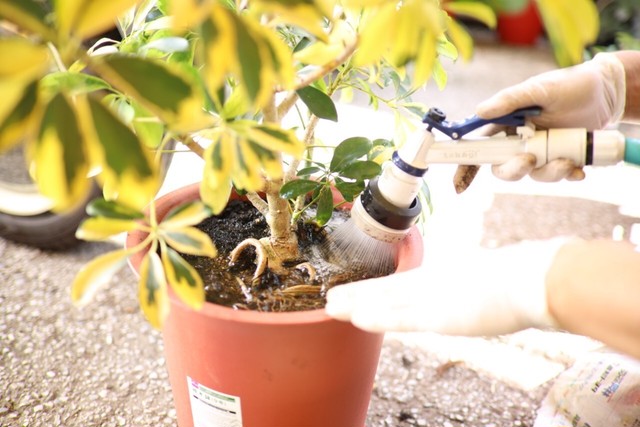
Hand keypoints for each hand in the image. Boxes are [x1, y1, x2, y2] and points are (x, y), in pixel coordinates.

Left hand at [326, 239, 564, 335]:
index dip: (377, 289)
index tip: (356, 292)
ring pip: (387, 301)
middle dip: (358, 295)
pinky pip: (402, 317)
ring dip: (357, 304)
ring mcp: (436, 297)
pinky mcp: (442, 313)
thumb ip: (474, 287)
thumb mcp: (491, 279)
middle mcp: (435, 284)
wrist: (538, 278)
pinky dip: (378, 316)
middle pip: (388, 289)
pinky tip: (356, 318)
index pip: (402, 284)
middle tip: (331, 299)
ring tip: (332, 307)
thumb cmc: (523, 277)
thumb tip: (471, 292)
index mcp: (445, 277)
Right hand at [453, 52, 625, 192]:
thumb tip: (480, 110)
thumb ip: (509, 99)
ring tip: (567, 160)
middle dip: (512, 170)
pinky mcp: (559, 159)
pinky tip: (579, 168)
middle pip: (502, 167)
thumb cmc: (569, 84)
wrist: (607, 93)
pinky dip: (567, 175)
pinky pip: (556, 176)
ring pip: (531, 175)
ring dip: (547, 173)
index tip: (459, 183)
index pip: (478, 147)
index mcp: (505, 123)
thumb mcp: (539, 88)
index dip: (466, 166)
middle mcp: (518, 140)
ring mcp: (539, 151)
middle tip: (529, 160)